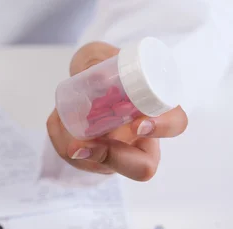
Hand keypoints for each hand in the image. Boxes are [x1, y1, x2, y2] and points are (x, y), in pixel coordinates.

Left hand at [46, 42, 187, 180]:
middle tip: (81, 145)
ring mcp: (118, 155)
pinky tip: (57, 120)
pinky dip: (61, 140)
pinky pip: (77, 160)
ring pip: (102, 166)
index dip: (162, 128)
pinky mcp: (93, 160)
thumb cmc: (103, 68)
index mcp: (157, 110)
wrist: (84, 81)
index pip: (175, 124)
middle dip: (112, 158)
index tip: (138, 125)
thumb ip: (97, 60)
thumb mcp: (99, 56)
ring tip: (59, 118)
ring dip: (75, 147)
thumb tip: (97, 79)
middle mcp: (141, 139)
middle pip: (142, 167)